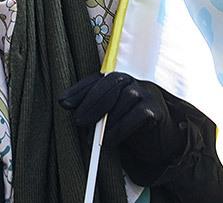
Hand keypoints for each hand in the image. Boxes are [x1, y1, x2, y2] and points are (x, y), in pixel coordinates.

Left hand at [59, 73, 185, 159]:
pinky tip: (109, 140)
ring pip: (126, 97)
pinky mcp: (157, 110)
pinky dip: (121, 128)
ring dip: (107, 119)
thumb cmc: (128, 127)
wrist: (159, 143)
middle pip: (112, 82)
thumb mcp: (106, 116)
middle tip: (78, 121)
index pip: (96, 79)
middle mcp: (133, 82)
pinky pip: (138, 114)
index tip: (63, 103)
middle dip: (92, 101)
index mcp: (118, 80)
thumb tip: (65, 103)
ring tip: (93, 137)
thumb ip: (91, 108)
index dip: (79, 90)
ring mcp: (147, 93)